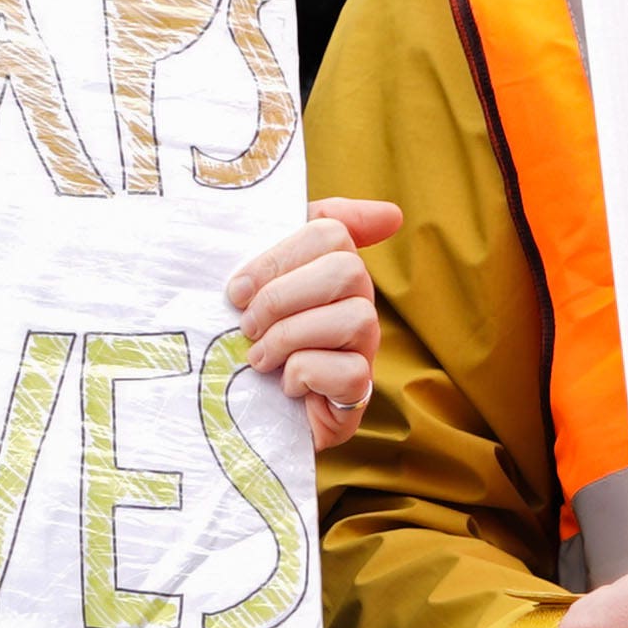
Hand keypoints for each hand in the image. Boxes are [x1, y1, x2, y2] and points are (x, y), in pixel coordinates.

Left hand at [226, 200, 400, 444]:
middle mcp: (356, 302)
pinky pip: (350, 372)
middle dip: (282, 297)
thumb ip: (293, 230)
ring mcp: (363, 349)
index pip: (332, 230)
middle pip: (348, 270)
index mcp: (330, 266)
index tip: (238, 288)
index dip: (279, 256)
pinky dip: (307, 374)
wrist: (237, 412)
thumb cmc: (246, 336)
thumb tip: (390, 215)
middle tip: (246, 325)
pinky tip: (286, 385)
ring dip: (291, 337)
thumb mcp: (257, 278)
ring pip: (357, 319)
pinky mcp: (357, 394)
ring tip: (259, 357)